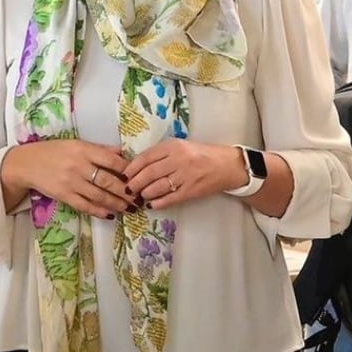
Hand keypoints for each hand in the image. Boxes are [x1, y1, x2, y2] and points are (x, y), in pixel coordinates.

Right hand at [8, 139, 133, 218]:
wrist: (26, 164)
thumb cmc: (54, 151)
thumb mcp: (77, 144)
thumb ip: (100, 149)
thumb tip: (123, 153)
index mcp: (84, 150)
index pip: (112, 161)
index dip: (128, 170)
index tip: (140, 177)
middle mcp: (79, 166)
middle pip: (108, 181)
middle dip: (127, 192)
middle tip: (140, 198)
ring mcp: (71, 182)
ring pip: (99, 196)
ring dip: (117, 204)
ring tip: (129, 208)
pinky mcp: (64, 195)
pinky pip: (85, 205)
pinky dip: (99, 211)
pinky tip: (110, 214)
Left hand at [123, 140, 245, 209]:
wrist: (228, 166)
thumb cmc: (202, 154)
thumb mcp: (182, 146)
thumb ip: (162, 154)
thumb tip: (138, 165)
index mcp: (175, 146)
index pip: (147, 157)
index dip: (132, 167)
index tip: (124, 174)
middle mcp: (179, 160)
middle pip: (149, 173)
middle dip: (135, 183)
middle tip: (128, 189)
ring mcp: (186, 176)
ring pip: (157, 187)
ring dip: (145, 193)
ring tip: (140, 196)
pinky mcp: (191, 191)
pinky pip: (170, 199)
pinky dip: (158, 203)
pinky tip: (152, 204)